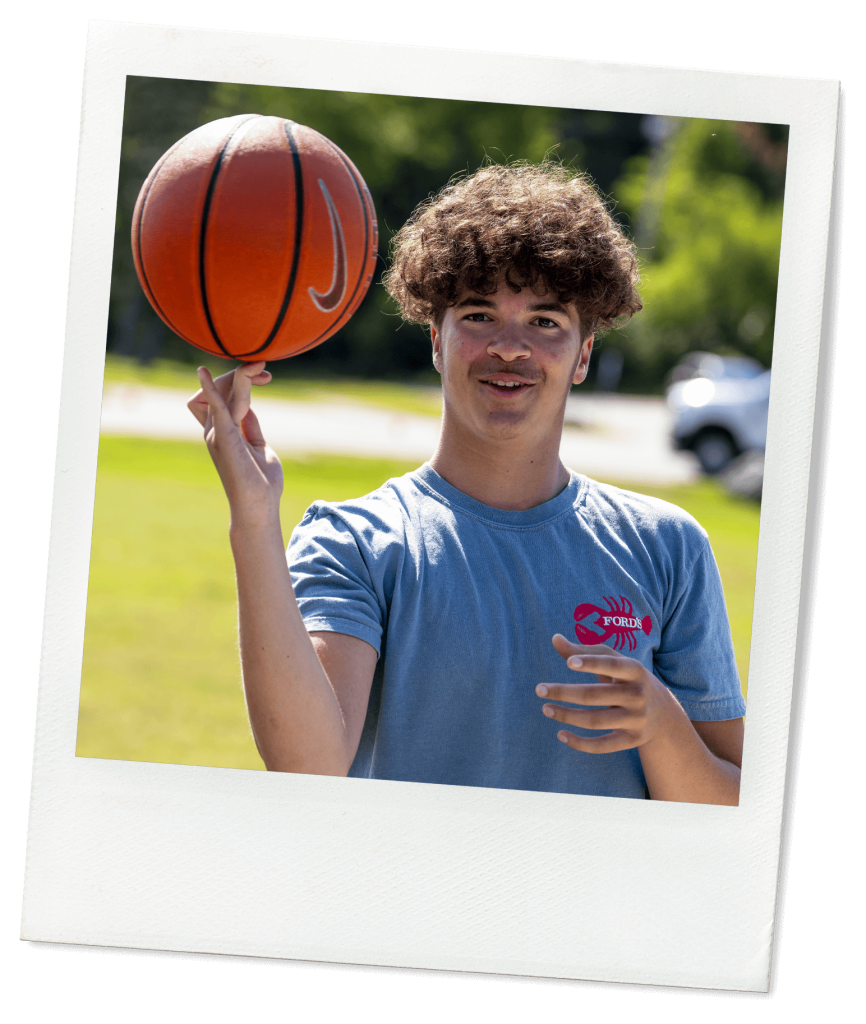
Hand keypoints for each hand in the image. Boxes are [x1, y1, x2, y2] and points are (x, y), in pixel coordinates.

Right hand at [187, 361, 282, 526]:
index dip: (242, 379)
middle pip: (222, 388)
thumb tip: (247, 406)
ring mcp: (215, 433)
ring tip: (258, 366)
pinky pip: (214, 407)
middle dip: (242, 374)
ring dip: (241, 376)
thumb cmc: (261, 482)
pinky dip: (210, 389)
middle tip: (265, 370)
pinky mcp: (222, 437)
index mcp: (222, 430)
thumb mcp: (258, 445)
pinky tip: (203, 372)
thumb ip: (250, 425)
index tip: (266, 375)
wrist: (259, 506)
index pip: (224, 394)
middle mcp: (213, 429)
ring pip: (225, 393)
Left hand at [536, 634, 684, 753]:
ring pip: (595, 721)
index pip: (612, 665)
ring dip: (567, 716)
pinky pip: (603, 745)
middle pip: (595, 695)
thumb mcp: (613, 661)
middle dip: (564, 692)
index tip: (568, 662)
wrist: (663, 713)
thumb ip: (584, 651)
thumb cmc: (627, 679)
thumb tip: (554, 638)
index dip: (592, 663)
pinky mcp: (632, 740)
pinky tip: (560, 735)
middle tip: (539, 689)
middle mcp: (638, 695)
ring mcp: (636, 719)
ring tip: (546, 708)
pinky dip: (580, 743)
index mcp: (635, 670)